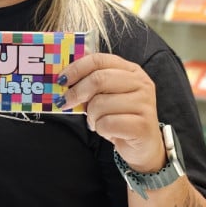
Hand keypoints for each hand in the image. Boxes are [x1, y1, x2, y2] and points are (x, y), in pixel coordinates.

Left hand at [57, 52, 165, 172]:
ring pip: (100, 104)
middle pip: (98, 79)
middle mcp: (141, 83)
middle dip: (76, 92)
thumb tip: (69, 64)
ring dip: (91, 116)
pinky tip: (108, 130)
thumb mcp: (105, 95)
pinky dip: (100, 129)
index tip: (61, 80)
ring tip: (97, 121)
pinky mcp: (142, 125)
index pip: (99, 60)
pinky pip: (107, 123)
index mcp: (131, 70)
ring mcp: (144, 103)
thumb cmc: (120, 117)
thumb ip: (90, 79)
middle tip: (65, 102)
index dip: (76, 68)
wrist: (143, 146)